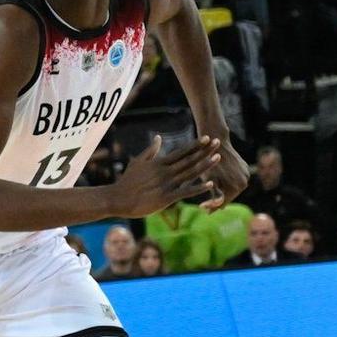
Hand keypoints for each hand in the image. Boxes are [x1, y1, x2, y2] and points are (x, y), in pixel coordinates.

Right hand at [108, 135, 222, 216]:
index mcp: (159, 163)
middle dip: (205, 151)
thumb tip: (158, 137)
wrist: (118, 199)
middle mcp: (165, 172)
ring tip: (218, 158)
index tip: (207, 138)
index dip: (195, 145)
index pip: (181, 152)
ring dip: (205, 166)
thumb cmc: (127, 181)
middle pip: (189, 160)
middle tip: (218, 143)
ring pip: (190, 173)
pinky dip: (198, 188)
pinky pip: (185, 191)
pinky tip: (210, 184)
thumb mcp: (137, 162)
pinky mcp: (166, 198)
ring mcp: (167, 184)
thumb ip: (150, 150)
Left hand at [198, 138, 249, 212]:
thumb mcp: (209, 180)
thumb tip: (220, 207)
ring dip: (223, 191)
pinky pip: (235, 179)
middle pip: (229, 196)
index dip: (211, 207)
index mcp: (237, 186)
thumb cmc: (207, 162)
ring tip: (210, 195)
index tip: (201, 208)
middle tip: (205, 205)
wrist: (216, 142)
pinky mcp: (245, 167)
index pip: (223, 202)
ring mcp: (246, 174)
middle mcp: (245, 181)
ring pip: (233, 188)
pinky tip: (217, 184)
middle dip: (217, 200)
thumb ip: (215, 194)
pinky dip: (227, 182)